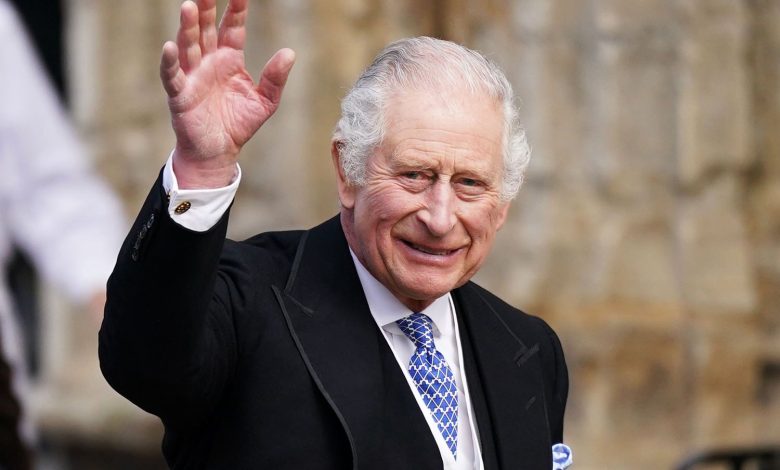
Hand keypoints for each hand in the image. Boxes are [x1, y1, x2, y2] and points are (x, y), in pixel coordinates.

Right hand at [160, 0, 294, 187]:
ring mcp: (192, 76)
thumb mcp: (265, 102)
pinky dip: (169, 61)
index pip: (232, 28)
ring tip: (189, 6)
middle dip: (207, 9)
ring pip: (188, 46)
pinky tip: (169, 46)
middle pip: (206, 29)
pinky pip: (172, 75)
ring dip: (188, 27)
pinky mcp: (180, 94)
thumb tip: (289, 53)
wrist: (219, 152)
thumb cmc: (238, 125)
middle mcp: (208, 62)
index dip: (236, 10)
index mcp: (229, 60)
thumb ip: (275, 78)